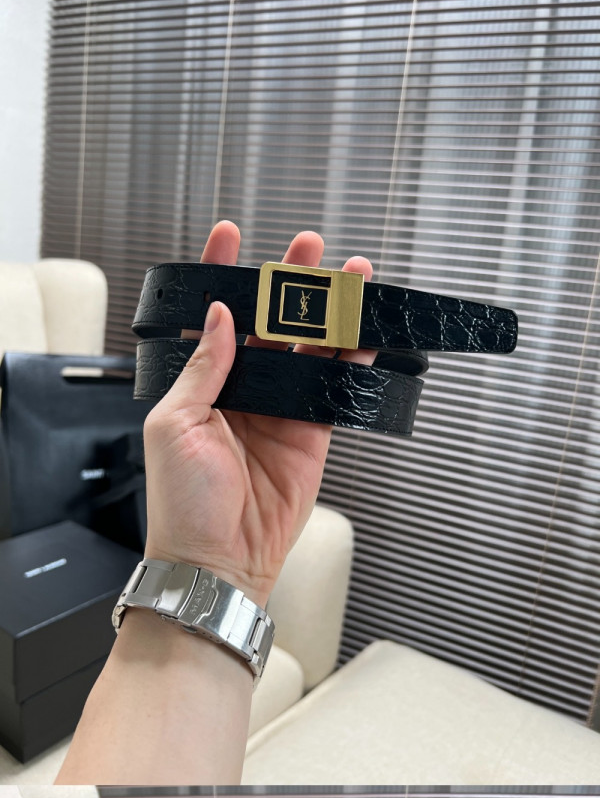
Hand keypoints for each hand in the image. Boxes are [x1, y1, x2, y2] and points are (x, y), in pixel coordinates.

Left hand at [144, 207, 375, 607]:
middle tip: (309, 247)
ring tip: (351, 275)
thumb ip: (204, 368)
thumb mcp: (175, 425)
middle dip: (288, 283)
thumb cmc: (180, 503)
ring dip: (328, 313)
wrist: (216, 563)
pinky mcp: (310, 434)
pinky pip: (334, 387)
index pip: (210, 316)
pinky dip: (353, 359)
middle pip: (268, 323)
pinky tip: (366, 330)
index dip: (219, 273)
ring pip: (307, 349)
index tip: (231, 234)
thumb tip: (222, 315)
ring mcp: (278, 409)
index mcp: (197, 384)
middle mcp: (239, 390)